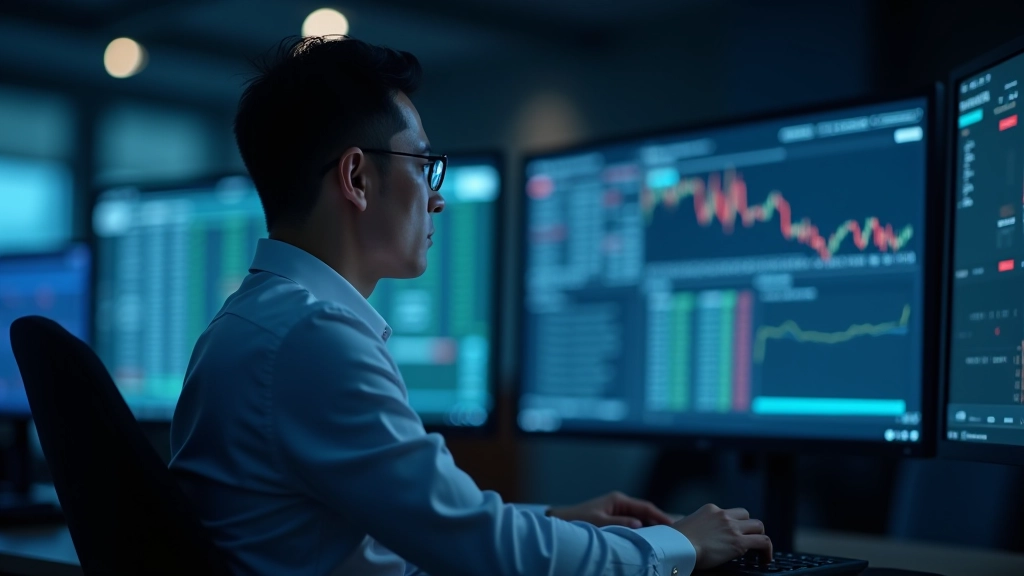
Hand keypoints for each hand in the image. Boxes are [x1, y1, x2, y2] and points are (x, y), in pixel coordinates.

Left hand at [547, 491, 673, 528]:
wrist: (560, 522)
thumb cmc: (578, 521)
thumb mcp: (599, 523)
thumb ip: (619, 524)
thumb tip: (639, 525)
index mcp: (618, 500)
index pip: (645, 507)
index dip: (660, 516)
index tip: (674, 525)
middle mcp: (620, 503)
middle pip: (645, 513)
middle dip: (659, 522)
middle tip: (675, 533)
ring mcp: (617, 511)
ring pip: (640, 519)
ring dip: (650, 527)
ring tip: (666, 537)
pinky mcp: (614, 519)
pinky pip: (632, 524)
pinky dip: (641, 531)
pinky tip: (648, 539)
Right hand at [672, 504, 771, 569]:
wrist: (677, 546)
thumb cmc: (676, 540)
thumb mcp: (686, 526)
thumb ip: (697, 527)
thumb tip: (696, 536)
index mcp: (710, 509)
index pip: (729, 513)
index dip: (733, 524)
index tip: (732, 536)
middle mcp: (723, 515)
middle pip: (746, 516)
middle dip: (749, 528)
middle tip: (748, 541)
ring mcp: (732, 527)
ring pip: (758, 526)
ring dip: (759, 537)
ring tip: (760, 552)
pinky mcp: (739, 542)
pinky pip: (763, 541)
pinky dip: (767, 550)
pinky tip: (765, 560)